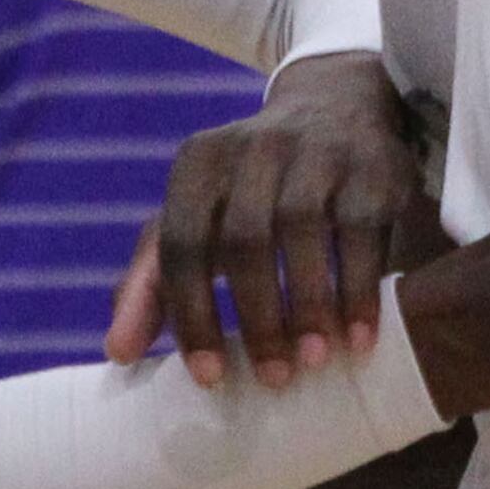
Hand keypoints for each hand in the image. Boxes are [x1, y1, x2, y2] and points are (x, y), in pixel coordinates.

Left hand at [108, 51, 417, 389]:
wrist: (336, 109)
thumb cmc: (251, 187)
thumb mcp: (196, 218)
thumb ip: (153, 281)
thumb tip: (118, 352)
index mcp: (198, 164)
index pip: (182, 244)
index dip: (192, 314)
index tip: (210, 378)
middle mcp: (253, 149)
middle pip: (244, 239)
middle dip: (258, 318)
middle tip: (273, 379)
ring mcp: (315, 151)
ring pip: (303, 229)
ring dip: (309, 305)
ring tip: (314, 362)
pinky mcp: (371, 165)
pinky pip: (363, 230)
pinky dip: (360, 290)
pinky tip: (358, 338)